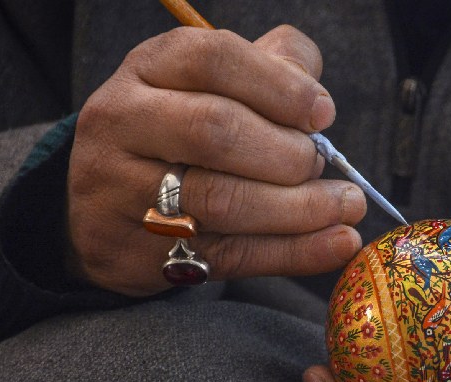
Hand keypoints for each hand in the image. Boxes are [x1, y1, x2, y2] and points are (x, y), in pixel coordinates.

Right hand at [68, 25, 365, 295]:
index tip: (323, 114)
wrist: (104, 209)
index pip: (212, 59)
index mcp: (147, 69)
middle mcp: (122, 123)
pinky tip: (338, 242)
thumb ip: (271, 70)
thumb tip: (317, 97)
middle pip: (215, 130)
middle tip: (321, 164)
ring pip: (221, 200)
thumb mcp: (212, 87)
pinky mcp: (140, 252)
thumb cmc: (180, 135)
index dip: (278, 86)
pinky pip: (229, 254)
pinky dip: (295, 251)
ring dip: (300, 207)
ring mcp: (122, 192)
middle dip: (287, 152)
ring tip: (346, 206)